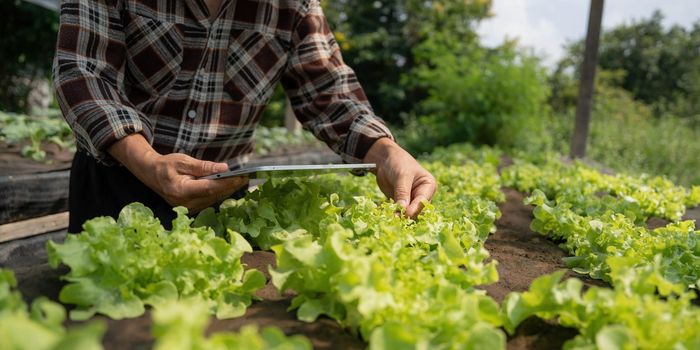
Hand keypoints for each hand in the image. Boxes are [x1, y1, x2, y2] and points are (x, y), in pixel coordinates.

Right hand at [108, 134, 246, 212]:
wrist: (151, 174)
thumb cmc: (166, 165)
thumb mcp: (183, 161)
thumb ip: (203, 166)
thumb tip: (224, 168)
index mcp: (182, 190)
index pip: (210, 188)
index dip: (227, 183)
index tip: (241, 177)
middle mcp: (185, 203)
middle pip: (214, 195)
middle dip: (231, 186)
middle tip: (247, 178)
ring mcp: (188, 207)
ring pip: (214, 199)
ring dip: (228, 190)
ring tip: (242, 180)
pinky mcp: (191, 208)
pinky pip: (209, 200)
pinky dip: (220, 193)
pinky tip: (229, 186)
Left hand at [363, 138, 436, 217]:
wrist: (385, 159)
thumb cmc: (398, 162)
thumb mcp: (401, 176)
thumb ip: (402, 192)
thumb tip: (403, 211)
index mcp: (428, 186)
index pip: (423, 200)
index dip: (415, 208)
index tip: (406, 214)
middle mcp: (422, 195)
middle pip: (416, 210)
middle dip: (406, 214)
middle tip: (395, 219)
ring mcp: (412, 200)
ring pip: (407, 213)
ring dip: (398, 216)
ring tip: (389, 218)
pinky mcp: (401, 203)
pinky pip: (398, 211)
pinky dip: (392, 213)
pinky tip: (385, 215)